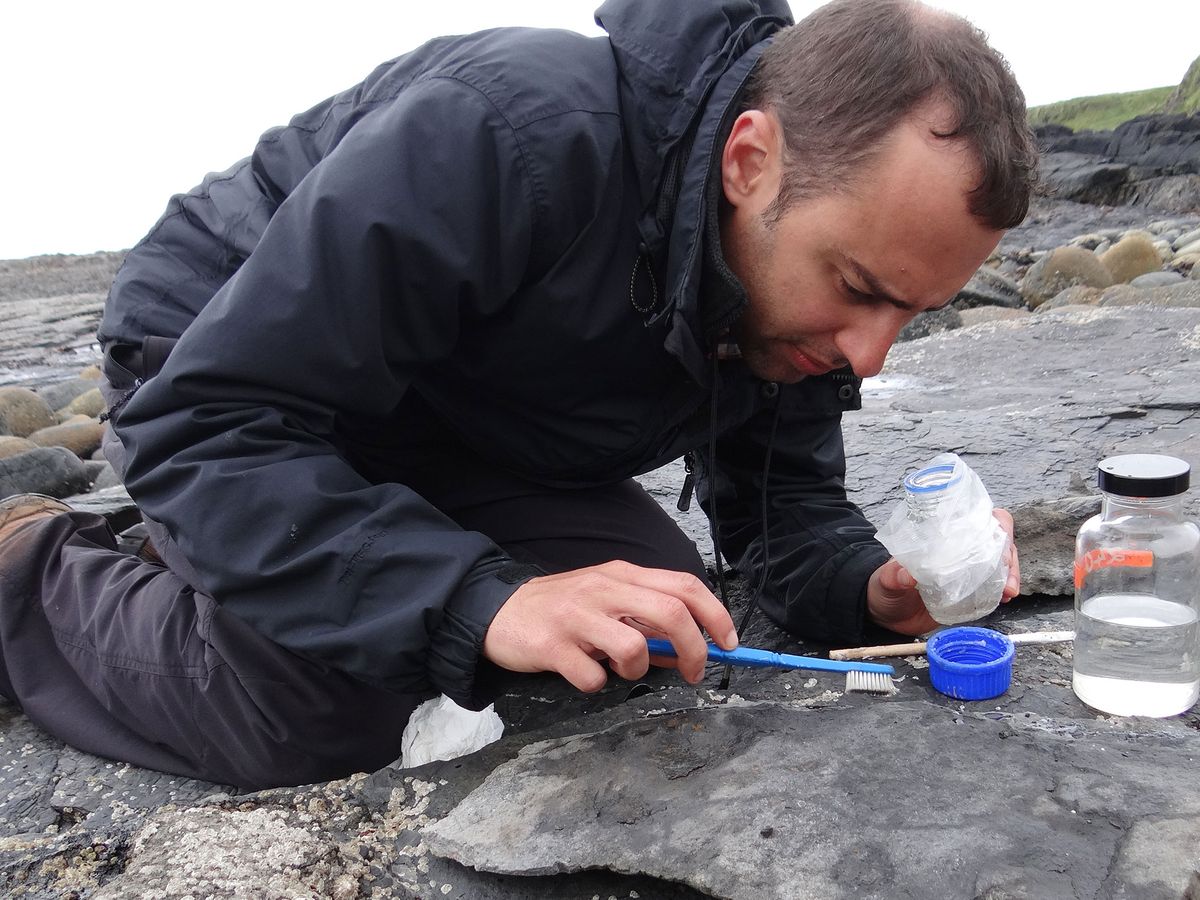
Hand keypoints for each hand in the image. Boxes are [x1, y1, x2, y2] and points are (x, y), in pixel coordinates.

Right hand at [482, 560, 737, 691]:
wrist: (496, 612)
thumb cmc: (561, 610)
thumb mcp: (606, 603)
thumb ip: (646, 622)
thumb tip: (687, 652)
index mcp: (621, 575)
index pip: (684, 584)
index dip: (715, 614)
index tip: (729, 643)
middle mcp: (603, 588)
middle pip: (670, 612)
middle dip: (695, 649)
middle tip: (693, 672)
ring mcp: (577, 616)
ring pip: (634, 647)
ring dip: (638, 669)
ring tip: (618, 668)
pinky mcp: (552, 646)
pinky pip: (592, 677)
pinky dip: (595, 684)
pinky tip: (582, 672)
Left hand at [867, 508, 1021, 634]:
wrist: (884, 613)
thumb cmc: (883, 586)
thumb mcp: (885, 579)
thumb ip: (893, 575)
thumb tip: (906, 575)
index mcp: (942, 535)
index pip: (977, 517)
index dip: (995, 525)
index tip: (999, 542)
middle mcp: (959, 549)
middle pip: (997, 540)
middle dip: (1009, 555)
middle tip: (1008, 579)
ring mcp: (967, 571)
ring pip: (1001, 563)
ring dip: (1011, 574)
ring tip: (1009, 592)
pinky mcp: (970, 593)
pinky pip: (994, 587)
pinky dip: (1004, 591)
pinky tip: (1005, 599)